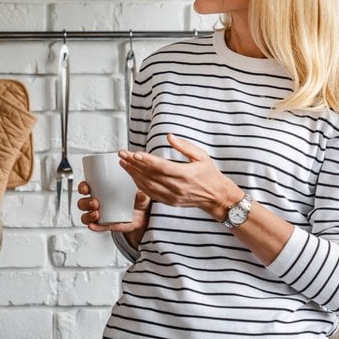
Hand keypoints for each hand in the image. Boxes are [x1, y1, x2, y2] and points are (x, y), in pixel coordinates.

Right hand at [77, 173, 150, 234]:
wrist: (144, 214)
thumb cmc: (136, 198)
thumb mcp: (138, 192)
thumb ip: (139, 193)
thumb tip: (140, 195)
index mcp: (102, 190)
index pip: (86, 187)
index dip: (83, 187)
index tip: (86, 188)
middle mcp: (98, 202)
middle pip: (83, 203)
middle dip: (85, 203)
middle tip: (95, 203)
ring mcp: (101, 214)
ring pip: (86, 216)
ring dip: (88, 215)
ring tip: (96, 214)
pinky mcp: (107, 225)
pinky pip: (98, 227)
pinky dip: (94, 227)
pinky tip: (93, 226)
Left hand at [118, 134, 236, 217]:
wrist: (216, 197)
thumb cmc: (210, 175)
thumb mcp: (201, 156)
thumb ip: (185, 146)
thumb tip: (169, 136)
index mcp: (186, 175)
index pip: (162, 167)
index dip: (146, 161)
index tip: (134, 154)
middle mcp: (177, 187)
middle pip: (151, 175)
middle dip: (134, 165)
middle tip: (122, 155)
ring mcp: (172, 196)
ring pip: (148, 185)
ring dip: (133, 174)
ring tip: (123, 164)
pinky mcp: (169, 202)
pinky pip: (151, 193)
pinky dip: (139, 184)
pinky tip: (133, 176)